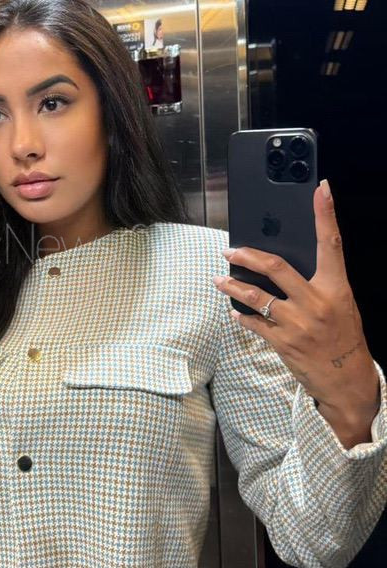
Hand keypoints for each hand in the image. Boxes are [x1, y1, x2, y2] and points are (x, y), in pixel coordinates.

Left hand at [212, 179, 379, 446]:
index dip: (326, 214)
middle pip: (276, 267)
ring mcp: (298, 323)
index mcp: (336, 287)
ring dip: (233, 287)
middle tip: (230, 251)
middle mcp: (317, 302)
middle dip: (248, 256)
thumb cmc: (343, 336)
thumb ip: (318, 283)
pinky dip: (242, 316)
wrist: (346, 378)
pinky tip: (235, 312)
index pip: (331, 243)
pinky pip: (254, 323)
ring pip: (256, 296)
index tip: (321, 189)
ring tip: (220, 281)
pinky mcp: (283, 343)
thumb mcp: (341, 304)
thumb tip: (282, 267)